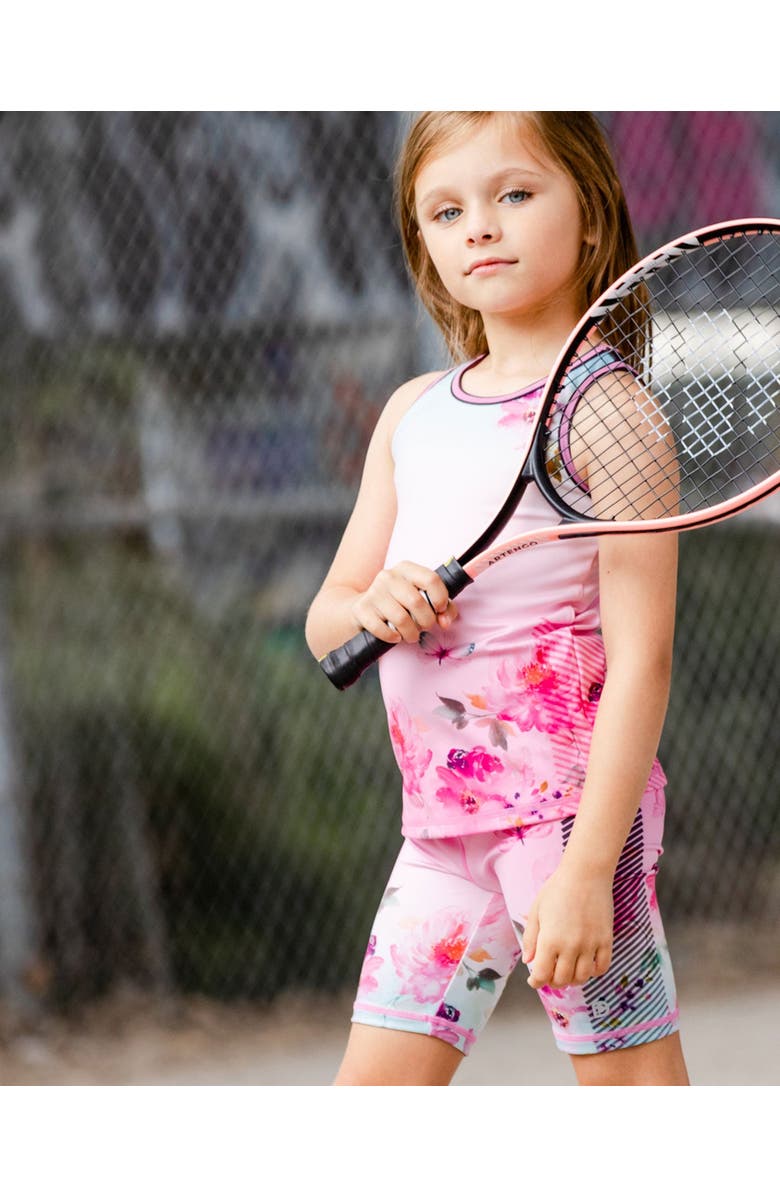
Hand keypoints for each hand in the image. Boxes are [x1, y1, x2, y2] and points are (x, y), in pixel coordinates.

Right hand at [351, 561, 458, 644]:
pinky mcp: (361, 609)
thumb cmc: (399, 605)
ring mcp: (373, 592)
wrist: (363, 609)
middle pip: (417, 601)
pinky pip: (382, 629)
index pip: (431, 579)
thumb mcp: (422, 599)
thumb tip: (445, 621)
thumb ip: (443, 608)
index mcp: (406, 569)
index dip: (440, 599)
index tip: (439, 610)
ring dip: (411, 633)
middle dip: (426, 621)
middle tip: (425, 627)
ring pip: (401, 618)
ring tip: (411, 634)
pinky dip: (392, 637)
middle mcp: (388, 576)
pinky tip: (395, 636)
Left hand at [521, 865, 613, 989]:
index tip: (535, 981)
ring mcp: (590, 945)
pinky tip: (586, 965)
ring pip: (582, 978)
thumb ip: (531, 938)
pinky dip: (593, 972)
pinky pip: (601, 967)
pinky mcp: (606, 940)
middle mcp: (570, 947)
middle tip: (550, 975)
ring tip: (567, 972)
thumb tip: (529, 961)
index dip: (536, 982)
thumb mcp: (536, 911)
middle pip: (562, 980)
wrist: (586, 874)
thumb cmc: (557, 889)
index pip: (542, 975)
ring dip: (573, 980)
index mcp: (550, 940)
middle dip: (553, 982)